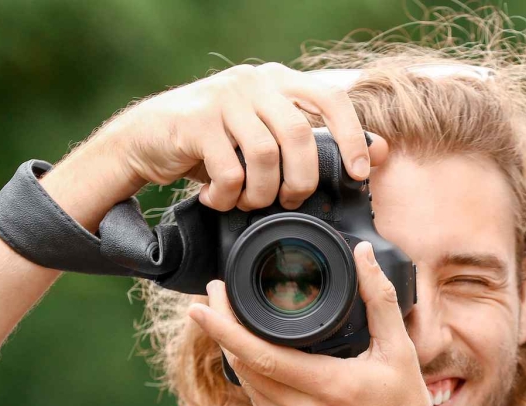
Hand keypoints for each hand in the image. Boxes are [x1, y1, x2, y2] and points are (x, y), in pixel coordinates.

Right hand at [73, 62, 388, 211]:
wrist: (145, 138)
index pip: (330, 99)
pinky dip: (228, 196)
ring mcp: (223, 98)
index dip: (351, 137)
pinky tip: (217, 200)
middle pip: (300, 135)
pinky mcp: (195, 121)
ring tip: (248, 203)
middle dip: (301, 180)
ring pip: (265, 155)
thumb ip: (312, 142)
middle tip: (289, 202)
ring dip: (261, 193)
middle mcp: (254, 81)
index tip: (360, 174)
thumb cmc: (215, 144)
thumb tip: (380, 151)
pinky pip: (229, 171)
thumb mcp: (266, 137)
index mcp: (278, 81)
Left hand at [186, 242, 461, 405]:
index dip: (222, 325)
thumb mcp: (400, 354)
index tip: (205, 300)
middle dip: (222, 330)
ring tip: (233, 327)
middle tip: (216, 300)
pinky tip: (261, 367)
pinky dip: (256, 384)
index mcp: (326, 387)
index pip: (256, 352)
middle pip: (242, 366)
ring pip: (248, 388)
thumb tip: (362, 255)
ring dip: (236, 356)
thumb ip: (378, 300)